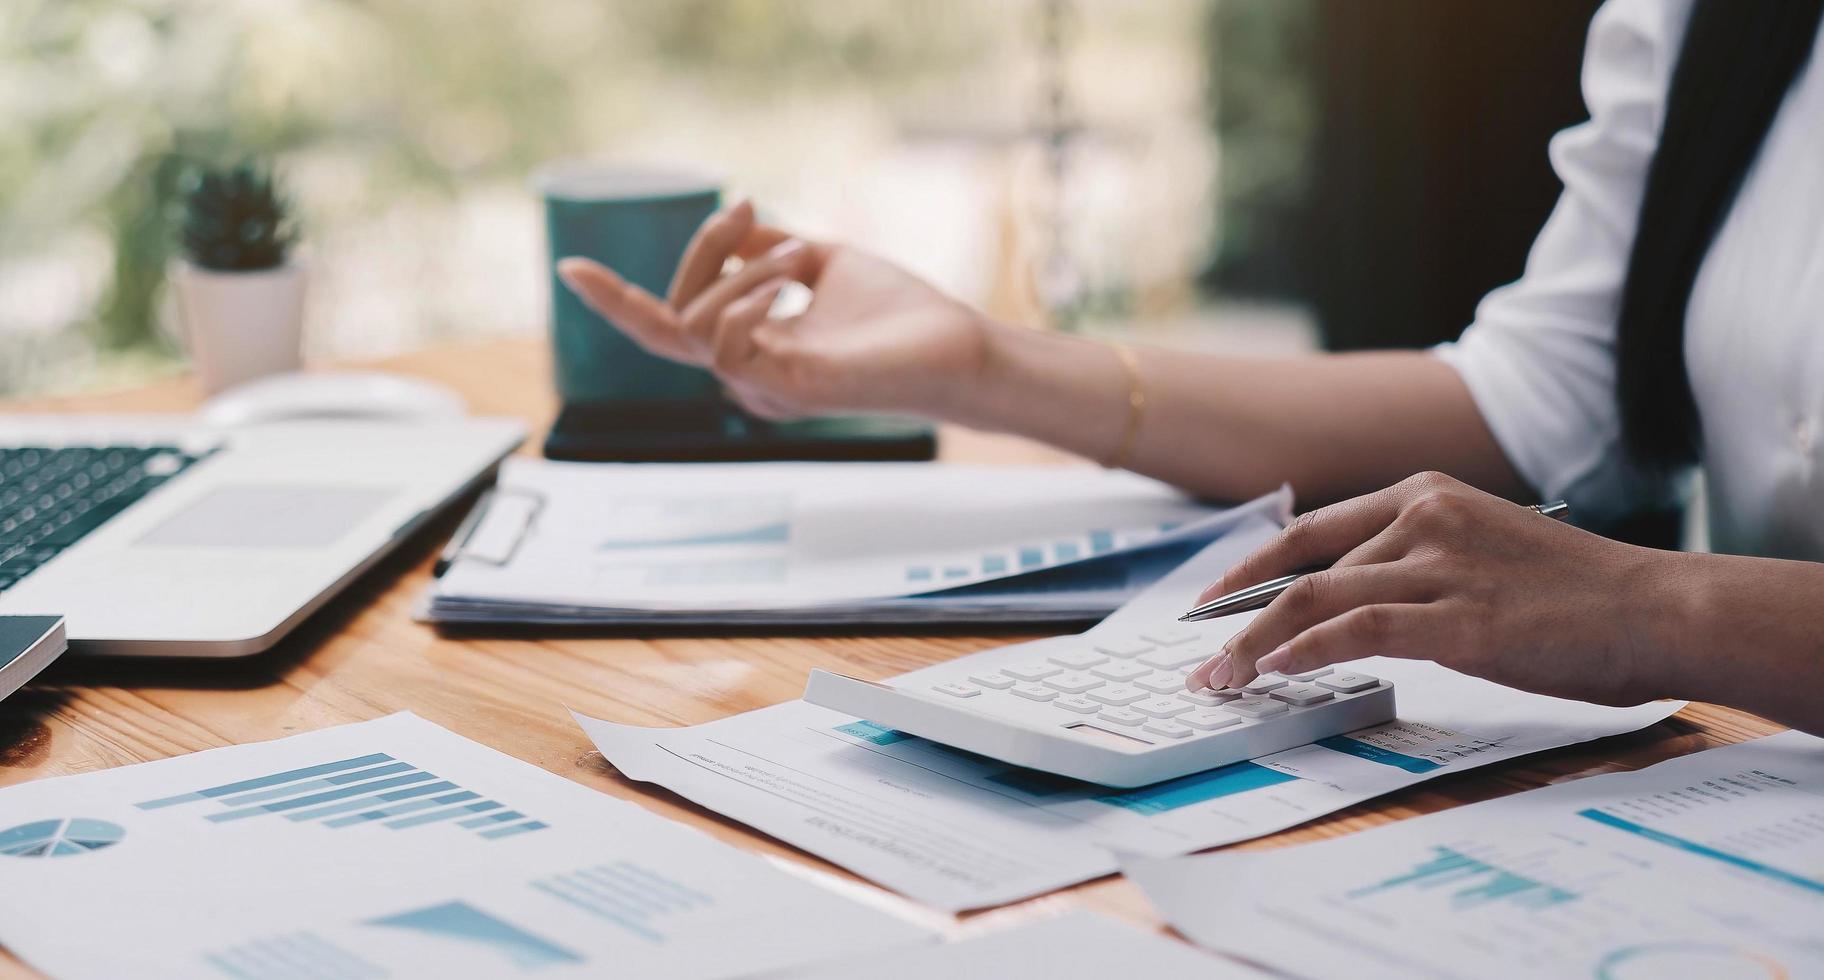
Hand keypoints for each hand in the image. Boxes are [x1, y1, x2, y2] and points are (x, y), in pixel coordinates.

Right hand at [556, 200, 991, 420]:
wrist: (957, 348)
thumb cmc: (900, 314)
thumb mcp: (822, 262)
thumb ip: (767, 248)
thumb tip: (729, 221)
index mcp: (752, 348)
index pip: (674, 319)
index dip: (649, 281)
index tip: (728, 204)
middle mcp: (747, 374)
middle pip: (665, 323)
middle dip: (664, 268)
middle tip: (738, 209)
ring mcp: (762, 388)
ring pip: (693, 325)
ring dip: (735, 272)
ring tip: (797, 254)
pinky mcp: (784, 391)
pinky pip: (725, 350)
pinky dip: (741, 303)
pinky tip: (786, 277)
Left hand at [1184, 472, 1681, 705]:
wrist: (1656, 608)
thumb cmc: (1575, 593)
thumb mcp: (1482, 552)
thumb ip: (1416, 563)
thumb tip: (1346, 606)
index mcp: (1423, 495)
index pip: (1309, 530)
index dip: (1249, 567)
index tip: (1211, 603)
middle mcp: (1422, 519)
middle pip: (1298, 567)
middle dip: (1235, 615)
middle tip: (1201, 660)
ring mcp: (1438, 565)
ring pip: (1313, 599)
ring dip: (1254, 644)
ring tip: (1221, 681)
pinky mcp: (1457, 618)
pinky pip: (1355, 629)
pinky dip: (1304, 651)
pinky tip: (1274, 672)